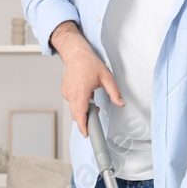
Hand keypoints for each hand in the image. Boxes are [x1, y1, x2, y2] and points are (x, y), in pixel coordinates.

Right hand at [52, 22, 124, 136]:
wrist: (75, 53)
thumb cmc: (88, 63)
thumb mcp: (106, 77)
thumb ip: (114, 92)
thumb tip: (120, 103)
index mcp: (81, 92)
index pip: (80, 115)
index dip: (83, 126)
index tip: (86, 134)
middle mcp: (71, 94)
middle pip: (76, 115)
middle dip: (85, 119)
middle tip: (95, 116)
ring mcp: (67, 93)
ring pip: (74, 109)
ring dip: (83, 110)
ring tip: (92, 100)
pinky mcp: (65, 91)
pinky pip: (72, 103)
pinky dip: (79, 103)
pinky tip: (86, 94)